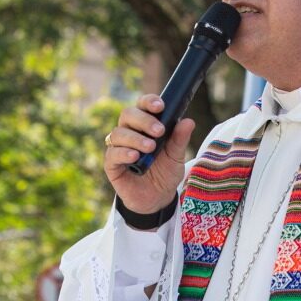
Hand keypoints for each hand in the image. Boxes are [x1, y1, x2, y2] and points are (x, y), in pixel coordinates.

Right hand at [105, 94, 195, 215]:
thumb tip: (188, 121)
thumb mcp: (176, 156)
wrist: (157, 198)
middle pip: (128, 114)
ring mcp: (118, 147)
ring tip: (150, 147)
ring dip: (135, 138)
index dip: (148, 102)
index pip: (142, 105)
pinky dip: (123, 153)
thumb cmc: (165, 172)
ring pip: (118, 133)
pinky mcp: (111, 164)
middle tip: (159, 131)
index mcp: (144, 125)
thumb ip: (180, 139)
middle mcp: (129, 132)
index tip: (160, 106)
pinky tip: (134, 156)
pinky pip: (112, 153)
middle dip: (144, 120)